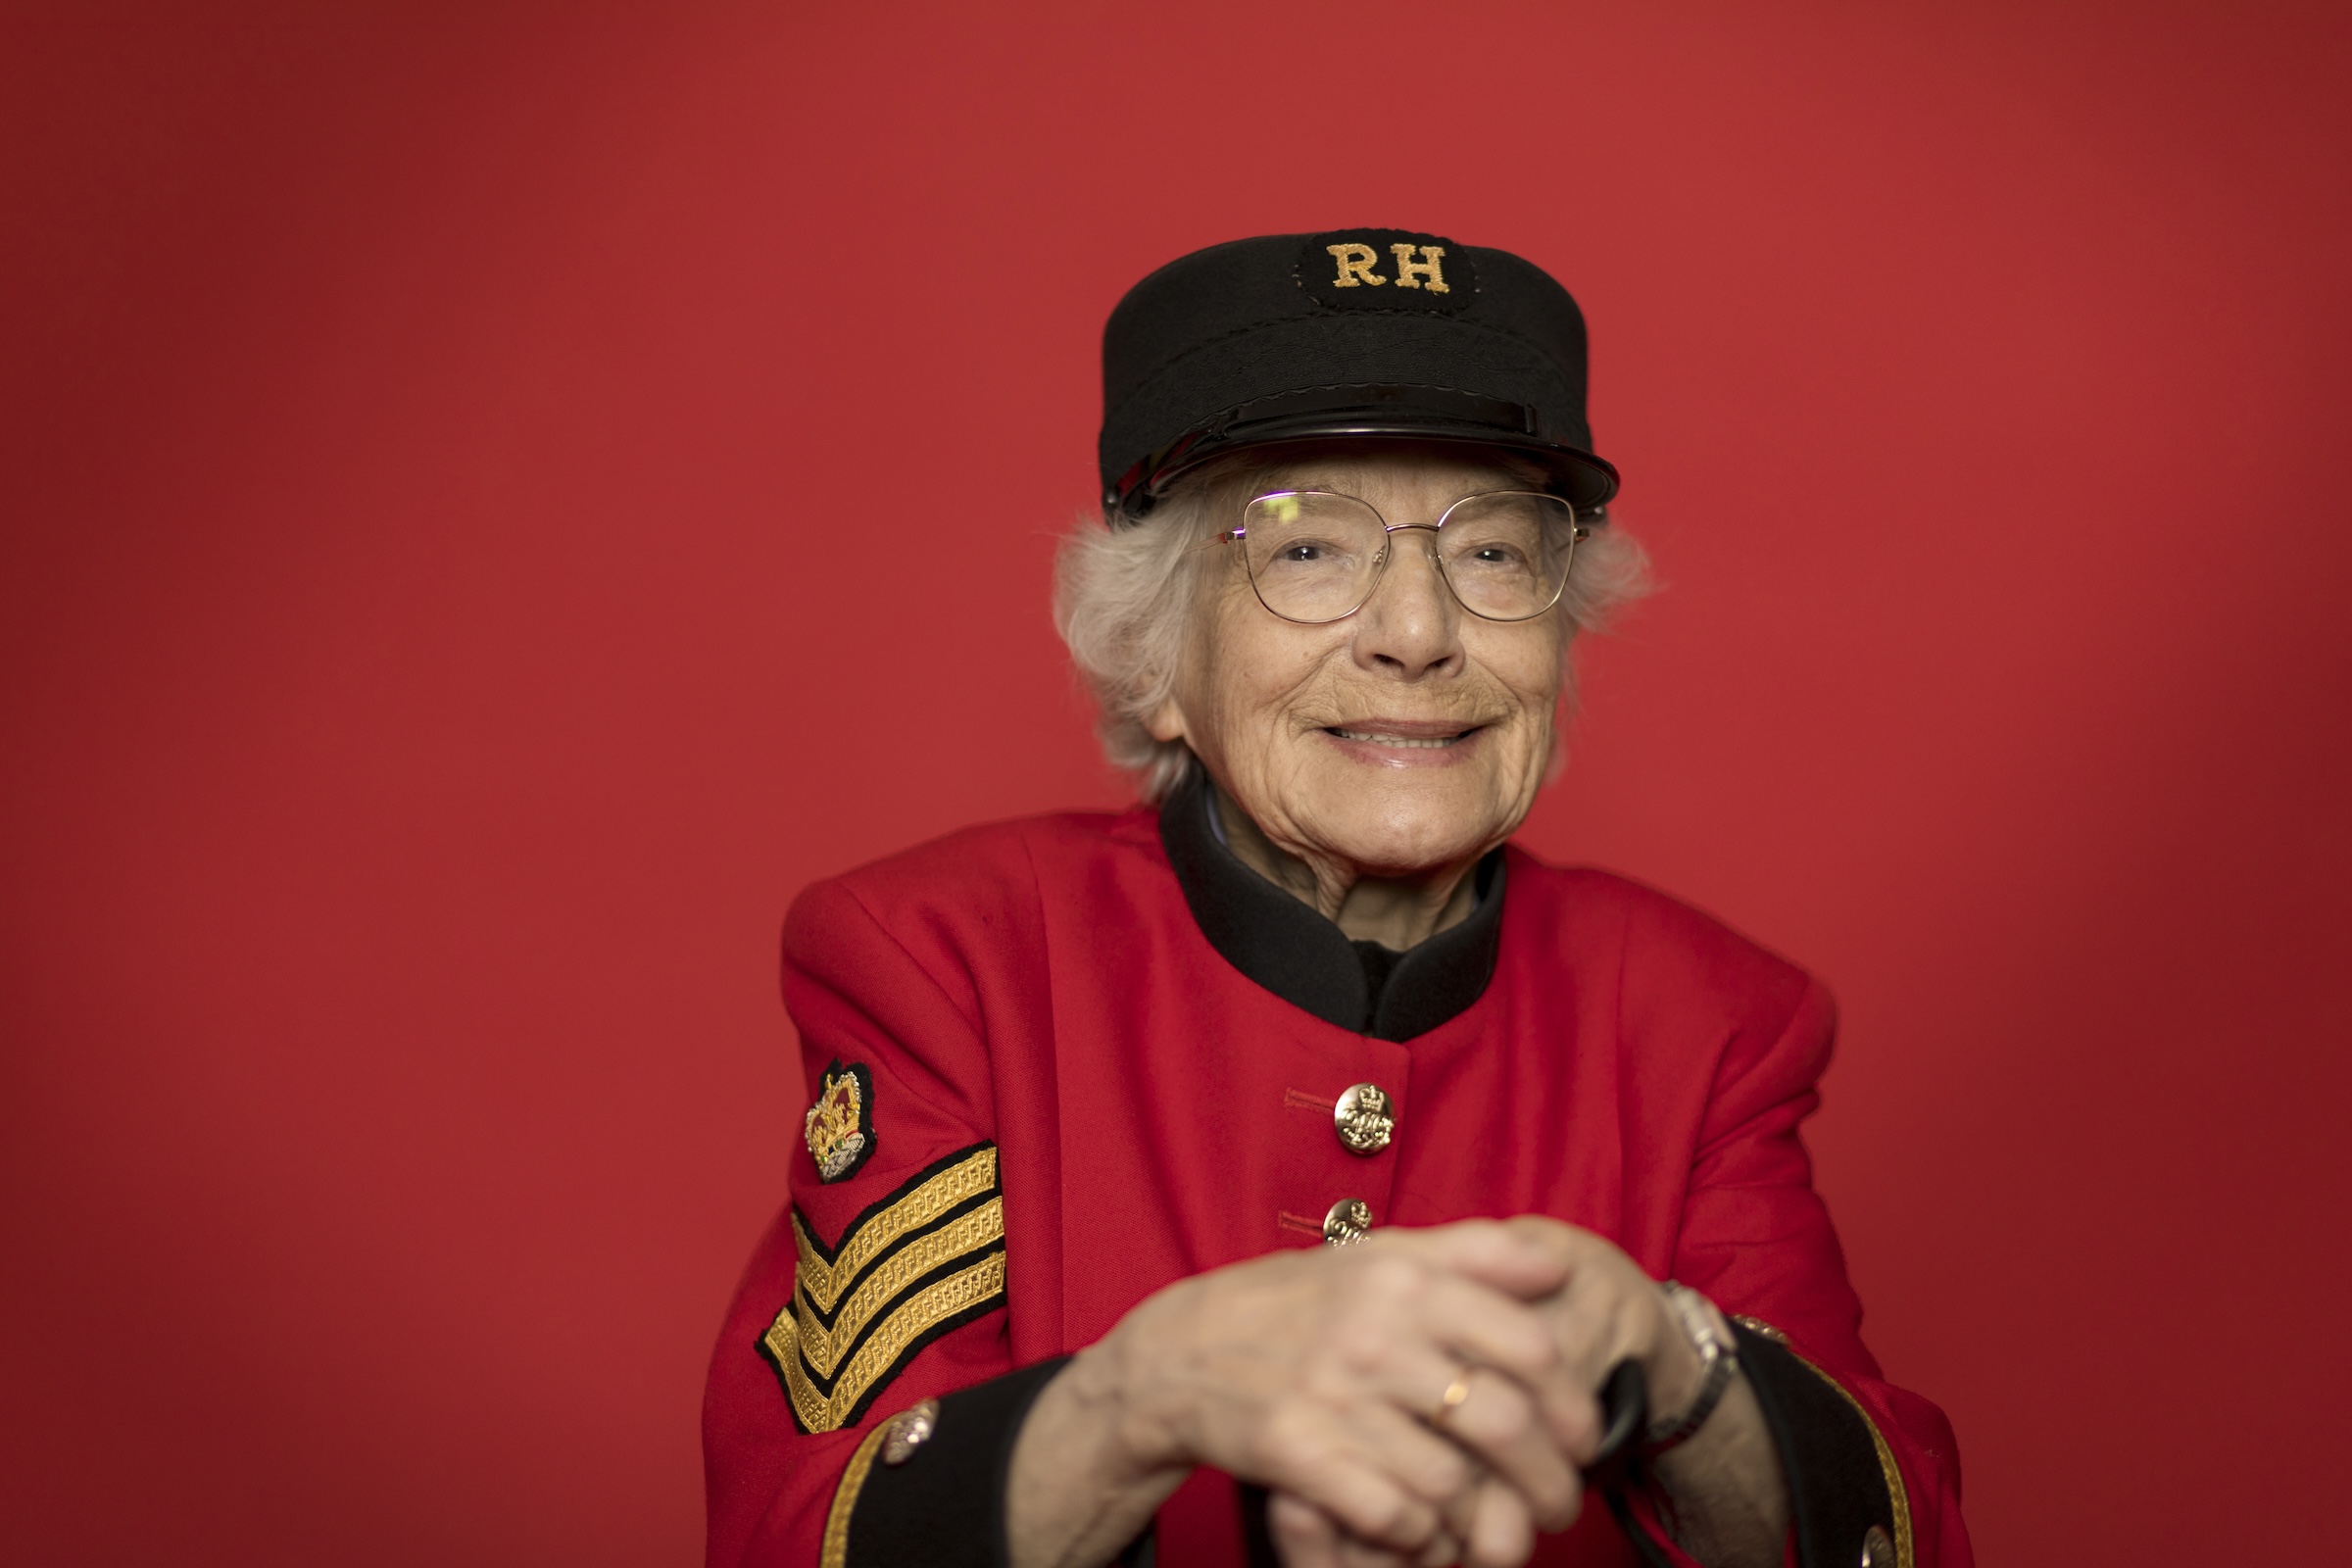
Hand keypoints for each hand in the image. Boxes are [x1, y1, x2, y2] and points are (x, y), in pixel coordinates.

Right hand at [1262, 1219, 1699, 1567]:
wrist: (1183, 1351)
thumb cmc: (1296, 1303)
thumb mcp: (1378, 1256)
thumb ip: (1471, 1251)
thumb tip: (1556, 1262)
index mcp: (1403, 1279)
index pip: (1528, 1344)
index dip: (1572, 1400)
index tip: (1583, 1435)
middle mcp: (1373, 1333)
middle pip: (1503, 1422)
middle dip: (1550, 1477)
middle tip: (1560, 1502)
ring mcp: (1333, 1396)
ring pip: (1452, 1479)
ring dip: (1485, 1516)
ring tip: (1498, 1525)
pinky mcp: (1297, 1453)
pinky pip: (1392, 1514)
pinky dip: (1421, 1534)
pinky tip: (1426, 1528)